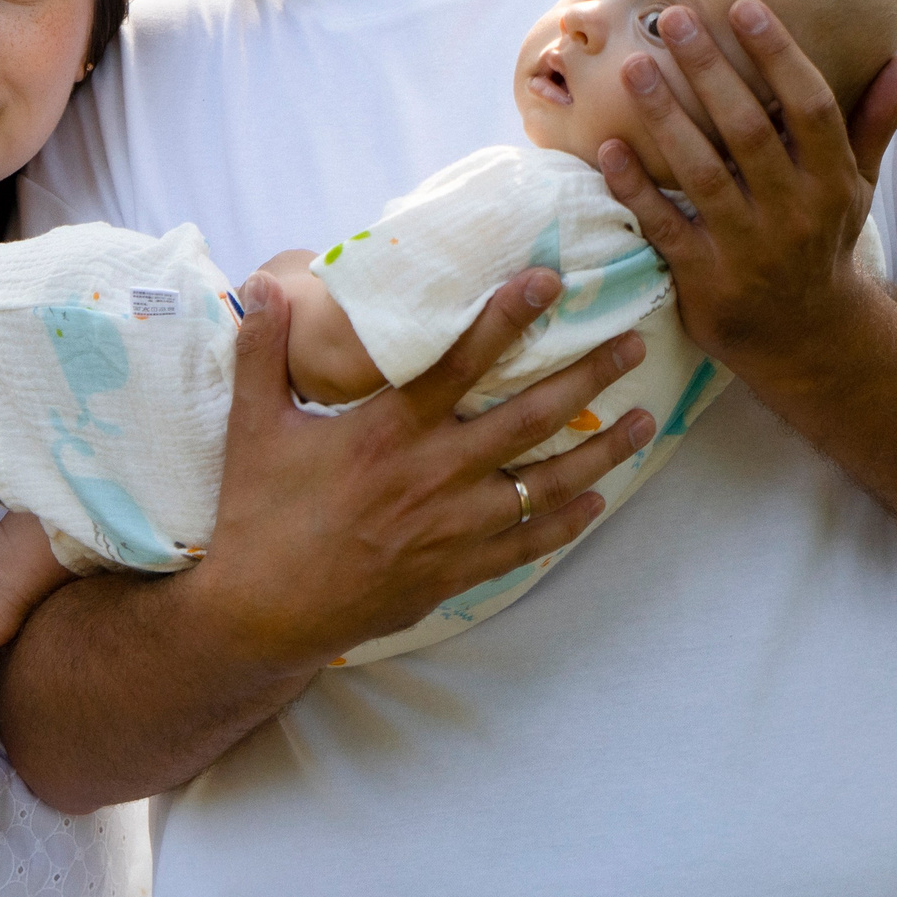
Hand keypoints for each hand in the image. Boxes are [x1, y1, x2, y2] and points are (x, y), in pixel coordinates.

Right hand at [187, 271, 656, 670]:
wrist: (264, 615)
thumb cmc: (259, 516)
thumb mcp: (253, 426)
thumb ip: (262, 352)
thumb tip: (259, 284)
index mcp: (388, 431)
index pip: (461, 361)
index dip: (506, 317)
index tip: (547, 281)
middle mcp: (434, 474)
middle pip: (530, 417)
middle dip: (587, 376)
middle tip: (632, 343)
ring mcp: (454, 527)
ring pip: (546, 483)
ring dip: (600, 450)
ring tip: (643, 420)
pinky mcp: (457, 571)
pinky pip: (530, 544)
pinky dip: (569, 521)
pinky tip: (599, 499)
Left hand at [599, 0, 896, 385]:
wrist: (806, 338)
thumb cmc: (824, 240)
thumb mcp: (857, 185)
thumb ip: (875, 120)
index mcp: (832, 181)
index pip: (811, 107)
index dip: (780, 55)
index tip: (744, 6)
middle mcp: (795, 212)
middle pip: (749, 130)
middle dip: (711, 70)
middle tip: (673, 16)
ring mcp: (748, 248)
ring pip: (703, 173)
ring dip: (666, 118)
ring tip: (634, 67)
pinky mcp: (705, 279)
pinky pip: (664, 225)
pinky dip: (636, 187)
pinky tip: (609, 147)